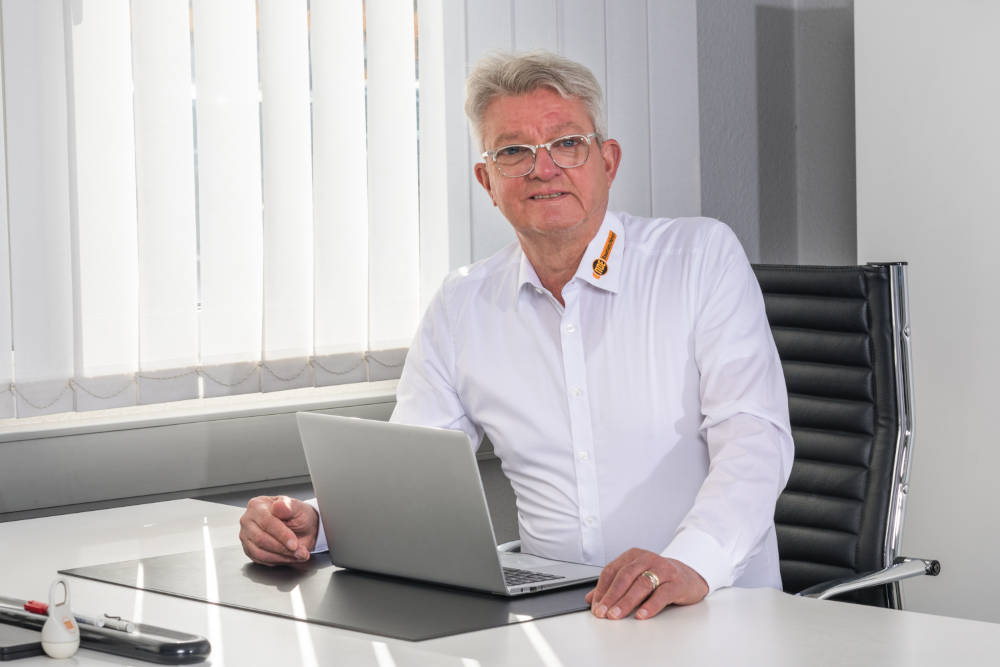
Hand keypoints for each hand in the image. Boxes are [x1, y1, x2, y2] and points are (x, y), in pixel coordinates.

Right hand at [238, 495, 318, 564]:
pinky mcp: (249, 549)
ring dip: (281, 557)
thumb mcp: (299, 508)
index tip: (294, 544)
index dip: (282, 534)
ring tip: (297, 555)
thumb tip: (279, 505)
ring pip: (259, 552)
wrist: (301, 528)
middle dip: (282, 548)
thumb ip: (289, 506)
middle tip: (299, 552)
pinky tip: (289, 557)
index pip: (267, 522)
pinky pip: (260, 560)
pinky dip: (277, 561)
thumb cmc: (298, 516)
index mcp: (258, 505)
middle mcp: (248, 520)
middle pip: (261, 539)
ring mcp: (246, 536)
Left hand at [585, 548, 707, 619]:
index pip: (611, 571)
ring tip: (616, 615)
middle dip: (611, 596)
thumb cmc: (658, 578)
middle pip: (624, 577)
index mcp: (633, 556)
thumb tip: (591, 598)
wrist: (689, 577)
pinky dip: (650, 606)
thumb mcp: (635, 578)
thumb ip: (614, 586)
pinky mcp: (676, 582)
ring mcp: (662, 569)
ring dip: (626, 602)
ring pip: (641, 584)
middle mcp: (647, 559)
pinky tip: (641, 615)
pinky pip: (661, 594)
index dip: (601, 589)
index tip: (595, 606)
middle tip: (602, 612)